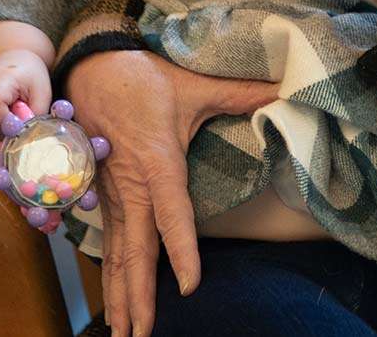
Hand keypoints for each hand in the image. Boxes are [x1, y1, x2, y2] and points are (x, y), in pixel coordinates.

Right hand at [0, 49, 49, 138]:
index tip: (23, 123)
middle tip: (23, 114)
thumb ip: (36, 113)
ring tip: (16, 114)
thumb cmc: (30, 75)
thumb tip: (25, 136)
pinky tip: (8, 116)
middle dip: (10, 128)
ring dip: (4, 130)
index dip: (8, 121)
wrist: (14, 62)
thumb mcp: (42, 91)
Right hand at [64, 48, 277, 336]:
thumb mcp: (196, 84)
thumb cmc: (145, 78)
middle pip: (136, 251)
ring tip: (124, 334)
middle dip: (140, 296)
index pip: (173, 215)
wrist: (90, 67)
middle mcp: (132, 187)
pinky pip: (108, 244)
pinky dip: (110, 278)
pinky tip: (114, 304)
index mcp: (158, 163)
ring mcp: (113, 196)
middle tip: (143, 335)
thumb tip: (285, 85)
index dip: (181, 250)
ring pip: (117, 255)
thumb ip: (242, 92)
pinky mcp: (102, 198)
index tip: (190, 284)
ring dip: (121, 296)